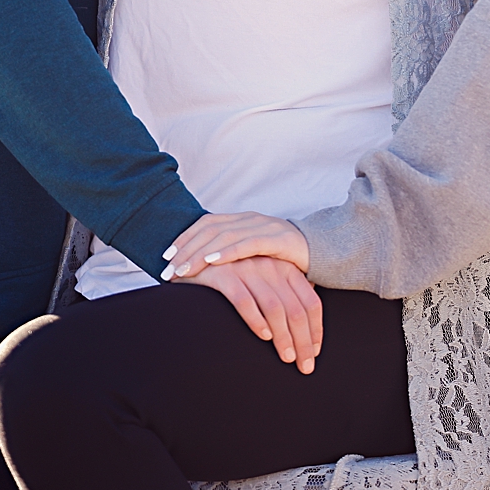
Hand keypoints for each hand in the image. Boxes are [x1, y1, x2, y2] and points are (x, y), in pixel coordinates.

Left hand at [162, 212, 309, 284]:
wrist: (324, 250)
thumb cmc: (285, 257)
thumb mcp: (254, 255)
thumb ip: (234, 255)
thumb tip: (204, 268)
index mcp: (241, 220)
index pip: (205, 224)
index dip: (184, 238)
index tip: (166, 255)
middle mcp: (249, 219)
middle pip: (208, 230)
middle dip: (185, 249)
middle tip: (168, 269)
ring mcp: (263, 226)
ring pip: (223, 237)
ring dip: (199, 254)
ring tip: (183, 270)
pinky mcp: (277, 239)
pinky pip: (246, 244)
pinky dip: (226, 252)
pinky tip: (211, 262)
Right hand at [185, 258, 323, 373]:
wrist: (197, 260)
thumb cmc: (236, 275)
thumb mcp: (266, 278)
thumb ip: (285, 294)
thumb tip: (307, 323)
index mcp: (285, 268)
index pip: (311, 301)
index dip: (316, 329)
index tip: (315, 352)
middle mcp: (270, 266)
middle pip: (296, 309)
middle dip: (304, 341)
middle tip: (305, 366)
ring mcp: (247, 269)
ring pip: (274, 307)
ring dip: (283, 336)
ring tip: (286, 357)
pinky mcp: (224, 275)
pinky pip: (244, 301)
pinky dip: (256, 320)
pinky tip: (263, 337)